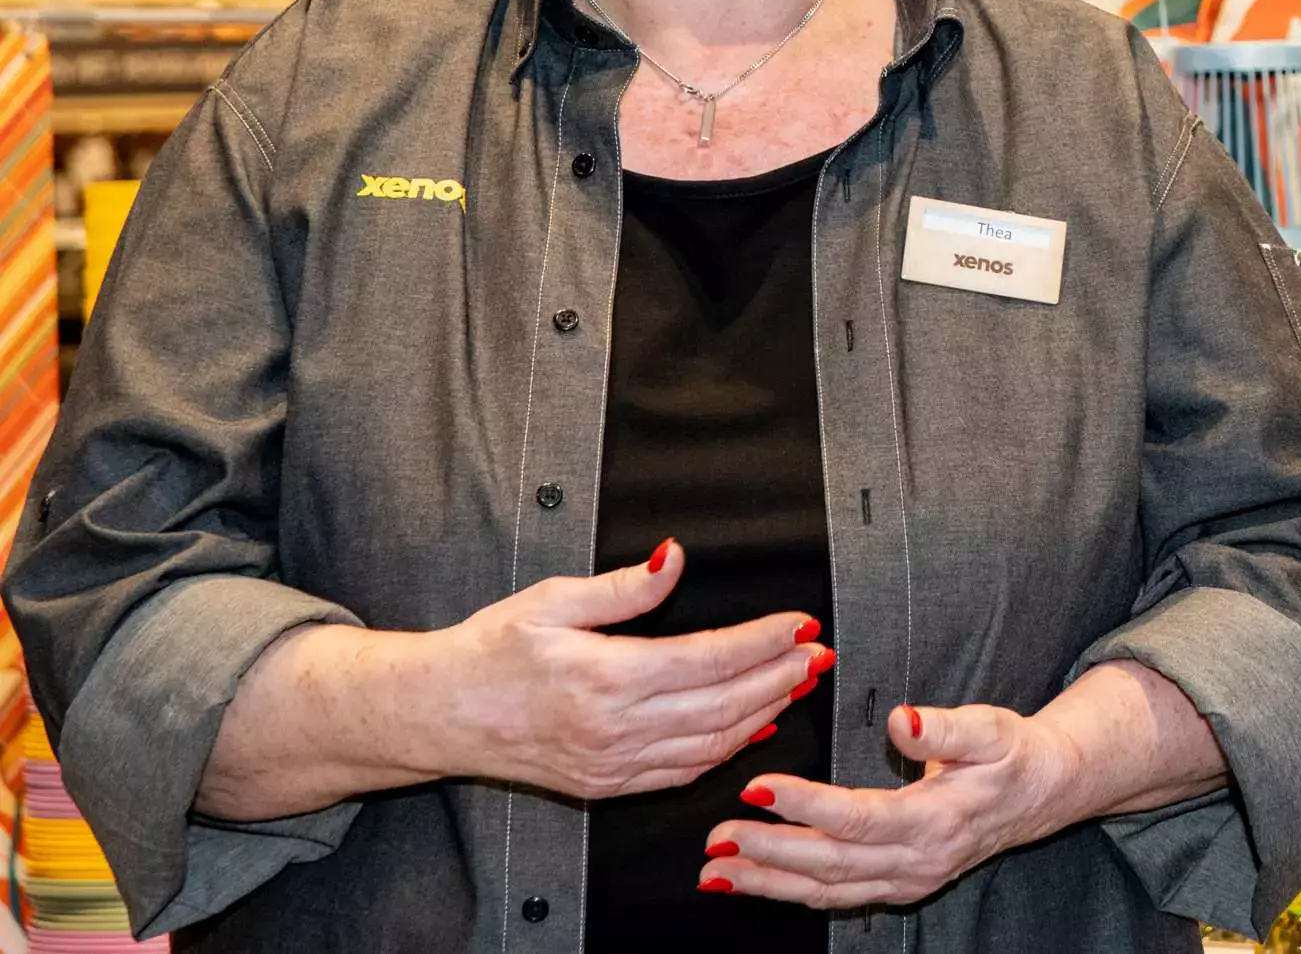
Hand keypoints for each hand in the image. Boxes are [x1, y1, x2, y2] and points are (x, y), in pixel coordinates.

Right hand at [428, 540, 827, 800]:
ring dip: (763, 714)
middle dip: (779, 677)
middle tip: (819, 653)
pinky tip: (751, 728)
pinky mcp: (603, 785)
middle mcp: (614, 728)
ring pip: (709, 745)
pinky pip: (680, 773)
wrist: (438, 713)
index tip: (801, 623)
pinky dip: (724, 752)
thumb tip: (675, 557)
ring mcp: (610, 764)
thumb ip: (624, 587)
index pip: (709, 660)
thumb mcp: (552, 599)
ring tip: (798, 683)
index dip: (763, 642)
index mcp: (606, 677)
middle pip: (722, 707)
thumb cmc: (490, 649)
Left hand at [701, 702, 1080, 909]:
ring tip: (718, 872)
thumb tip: (902, 720)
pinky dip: (792, 894)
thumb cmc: (1010, 753)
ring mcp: (907, 880)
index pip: (857, 817)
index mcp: (936, 818)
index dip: (803, 804)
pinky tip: (757, 883)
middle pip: (831, 864)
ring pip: (827, 892)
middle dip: (768, 853)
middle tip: (718, 838)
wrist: (1040, 793)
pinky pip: (838, 898)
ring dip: (769, 884)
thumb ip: (944, 726)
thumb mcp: (990, 727)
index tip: (757, 786)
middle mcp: (918, 860)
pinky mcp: (899, 886)